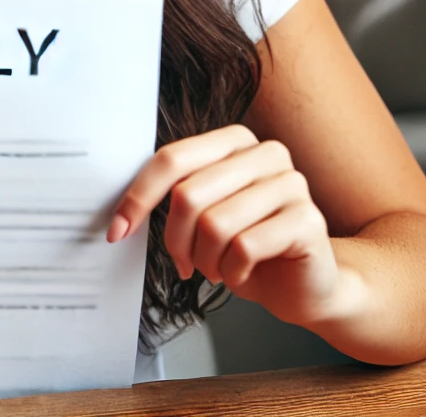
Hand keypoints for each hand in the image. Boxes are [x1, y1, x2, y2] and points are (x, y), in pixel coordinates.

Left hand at [109, 125, 343, 327]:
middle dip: (176, 240)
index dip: (139, 197)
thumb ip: (177, 195)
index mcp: (234, 140)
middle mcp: (265, 153)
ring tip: (216, 268)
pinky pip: (245, 247)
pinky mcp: (307, 220)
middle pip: (189, 194)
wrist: (305, 285)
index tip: (117, 230)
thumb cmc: (247, 246)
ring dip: (205, 260)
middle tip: (183, 262)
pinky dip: (232, 272)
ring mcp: (291, 183)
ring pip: (215, 224)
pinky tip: (238, 274)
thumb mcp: (206, 213)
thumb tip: (120, 213)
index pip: (172, 159)